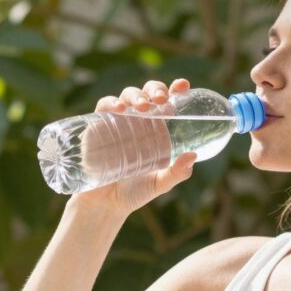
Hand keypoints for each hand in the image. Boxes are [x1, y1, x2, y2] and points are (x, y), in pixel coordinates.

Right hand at [72, 78, 195, 217]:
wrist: (106, 204)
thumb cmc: (134, 191)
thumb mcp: (160, 183)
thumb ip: (177, 173)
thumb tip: (193, 156)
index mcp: (157, 128)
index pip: (166, 102)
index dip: (175, 89)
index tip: (183, 86)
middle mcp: (138, 120)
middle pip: (147, 93)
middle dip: (155, 90)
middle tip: (162, 100)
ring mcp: (118, 121)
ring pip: (127, 95)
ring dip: (136, 94)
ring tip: (143, 106)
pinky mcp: (98, 126)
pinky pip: (104, 106)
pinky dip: (111, 102)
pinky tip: (119, 108)